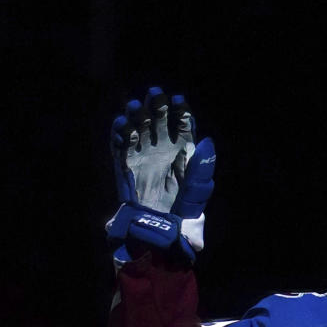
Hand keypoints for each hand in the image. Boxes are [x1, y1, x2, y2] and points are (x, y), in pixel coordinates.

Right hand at [107, 86, 215, 261]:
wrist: (158, 229)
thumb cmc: (181, 210)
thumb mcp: (197, 191)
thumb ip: (202, 167)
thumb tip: (208, 141)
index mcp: (182, 151)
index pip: (182, 124)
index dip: (181, 111)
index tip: (179, 102)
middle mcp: (162, 148)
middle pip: (159, 119)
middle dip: (157, 105)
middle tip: (156, 96)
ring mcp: (143, 154)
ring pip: (138, 126)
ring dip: (136, 114)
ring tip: (136, 107)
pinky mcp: (125, 163)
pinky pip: (120, 144)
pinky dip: (119, 132)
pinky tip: (122, 123)